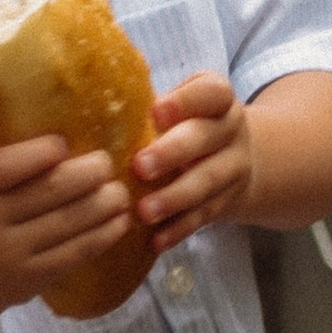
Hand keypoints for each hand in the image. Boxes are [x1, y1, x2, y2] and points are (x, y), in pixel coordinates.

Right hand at [0, 111, 133, 316]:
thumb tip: (9, 64)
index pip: (4, 166)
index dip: (38, 153)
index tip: (63, 142)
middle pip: (50, 193)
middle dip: (89, 174)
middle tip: (109, 161)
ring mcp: (10, 253)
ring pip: (70, 223)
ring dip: (105, 203)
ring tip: (122, 188)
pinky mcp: (32, 278)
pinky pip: (76, 253)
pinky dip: (104, 235)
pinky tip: (120, 219)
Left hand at [132, 74, 254, 253]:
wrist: (235, 157)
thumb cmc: (189, 124)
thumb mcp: (182, 105)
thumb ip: (153, 106)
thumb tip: (96, 103)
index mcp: (217, 100)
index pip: (211, 93)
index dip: (185, 101)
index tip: (155, 112)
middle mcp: (230, 130)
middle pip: (205, 139)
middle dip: (172, 153)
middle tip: (140, 166)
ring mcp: (233, 168)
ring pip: (206, 183)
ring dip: (174, 198)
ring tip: (144, 210)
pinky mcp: (226, 202)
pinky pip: (204, 217)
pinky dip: (179, 229)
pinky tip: (156, 239)